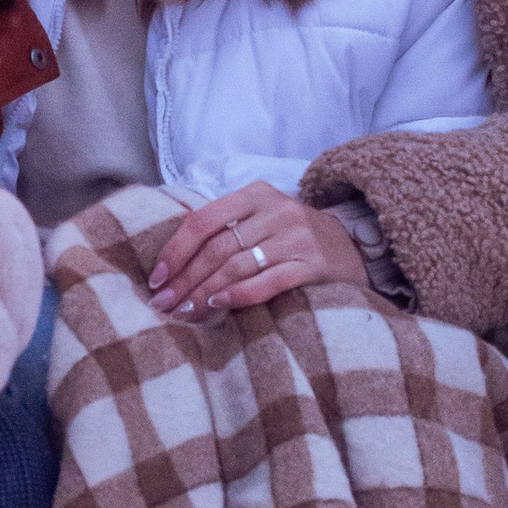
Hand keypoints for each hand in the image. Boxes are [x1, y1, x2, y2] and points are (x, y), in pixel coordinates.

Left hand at [146, 180, 366, 320]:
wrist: (350, 251)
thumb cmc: (291, 239)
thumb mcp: (260, 220)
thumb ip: (224, 230)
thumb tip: (171, 265)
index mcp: (255, 194)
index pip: (203, 220)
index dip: (175, 251)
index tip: (157, 279)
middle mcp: (276, 211)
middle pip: (217, 248)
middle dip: (184, 280)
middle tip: (163, 305)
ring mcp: (296, 237)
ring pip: (237, 266)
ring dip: (204, 292)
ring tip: (184, 312)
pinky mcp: (312, 264)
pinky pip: (268, 281)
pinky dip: (240, 294)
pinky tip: (219, 304)